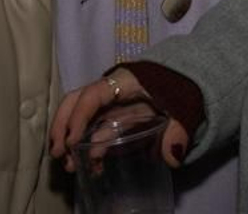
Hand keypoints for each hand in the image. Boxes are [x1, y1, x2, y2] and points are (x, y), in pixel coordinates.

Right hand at [49, 68, 191, 170]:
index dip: (79, 117)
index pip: (92, 95)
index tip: (72, 142)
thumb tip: (172, 156)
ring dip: (71, 140)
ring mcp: (112, 104)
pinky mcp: (117, 118)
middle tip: (58, 153)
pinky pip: (97, 131)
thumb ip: (179, 129)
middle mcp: (111, 90)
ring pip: (81, 117)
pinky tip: (93, 167)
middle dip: (62, 126)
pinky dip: (90, 148)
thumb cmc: (182, 87)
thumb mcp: (184, 105)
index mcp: (124, 81)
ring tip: (69, 165)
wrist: (189, 80)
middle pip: (76, 102)